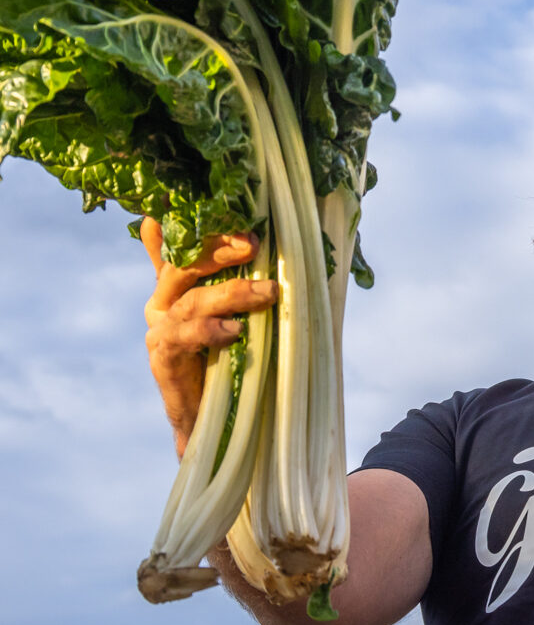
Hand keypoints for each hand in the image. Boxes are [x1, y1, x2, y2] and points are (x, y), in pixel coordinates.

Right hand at [140, 219, 275, 455]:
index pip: (181, 242)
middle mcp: (164, 299)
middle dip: (218, 250)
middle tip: (253, 243)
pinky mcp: (162, 357)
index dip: (193, 224)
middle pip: (182, 264)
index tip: (220, 210)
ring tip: (267, 292)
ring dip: (231, 293)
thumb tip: (282, 244)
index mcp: (179, 281)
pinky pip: (182, 336)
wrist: (212, 414)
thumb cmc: (231, 353)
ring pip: (191, 300)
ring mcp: (160, 328)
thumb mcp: (241, 308)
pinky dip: (209, 330)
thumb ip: (249, 279)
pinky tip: (234, 331)